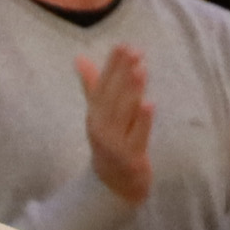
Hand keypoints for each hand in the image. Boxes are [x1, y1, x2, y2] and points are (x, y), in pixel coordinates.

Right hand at [80, 46, 154, 206]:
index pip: (102, 86)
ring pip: (123, 114)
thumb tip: (80, 58)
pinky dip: (142, 120)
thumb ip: (93, 85)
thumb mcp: (99, 114)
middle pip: (112, 98)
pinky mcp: (130, 157)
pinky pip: (136, 136)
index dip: (112, 66)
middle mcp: (101, 128)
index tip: (123, 46)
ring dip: (131, 92)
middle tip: (134, 52)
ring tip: (140, 70)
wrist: (114, 183)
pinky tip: (149, 103)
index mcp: (94, 115)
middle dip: (123, 74)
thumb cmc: (110, 142)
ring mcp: (115, 144)